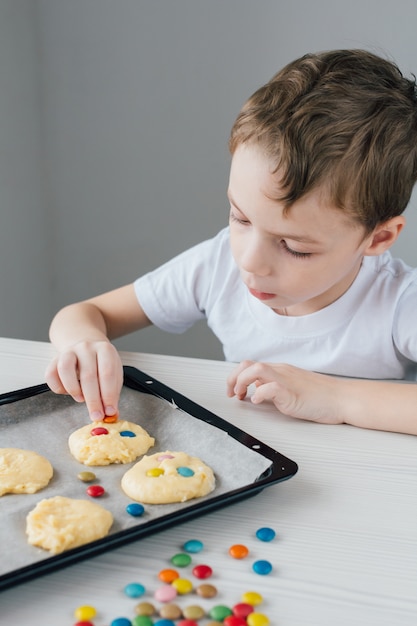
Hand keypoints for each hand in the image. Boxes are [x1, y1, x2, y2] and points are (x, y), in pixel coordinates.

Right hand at [45, 340, 123, 421]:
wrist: (87, 348)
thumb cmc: (101, 365)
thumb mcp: (113, 375)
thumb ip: (112, 394)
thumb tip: (111, 414)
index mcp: (105, 350)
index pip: (107, 373)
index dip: (109, 395)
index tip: (110, 411)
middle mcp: (86, 348)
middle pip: (88, 375)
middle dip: (93, 400)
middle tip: (96, 415)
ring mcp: (69, 351)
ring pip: (65, 369)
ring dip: (73, 389)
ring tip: (80, 399)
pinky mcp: (55, 359)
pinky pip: (50, 374)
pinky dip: (57, 387)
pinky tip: (68, 392)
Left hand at [227, 360, 344, 424]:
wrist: (343, 398)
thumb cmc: (321, 396)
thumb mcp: (291, 390)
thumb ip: (273, 389)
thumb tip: (256, 392)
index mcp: (279, 371)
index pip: (250, 365)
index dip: (236, 377)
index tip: (235, 392)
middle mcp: (281, 372)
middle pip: (248, 364)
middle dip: (233, 378)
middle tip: (232, 394)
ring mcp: (287, 380)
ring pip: (257, 369)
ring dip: (242, 382)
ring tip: (241, 395)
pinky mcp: (293, 393)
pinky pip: (272, 387)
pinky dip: (260, 393)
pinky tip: (258, 401)